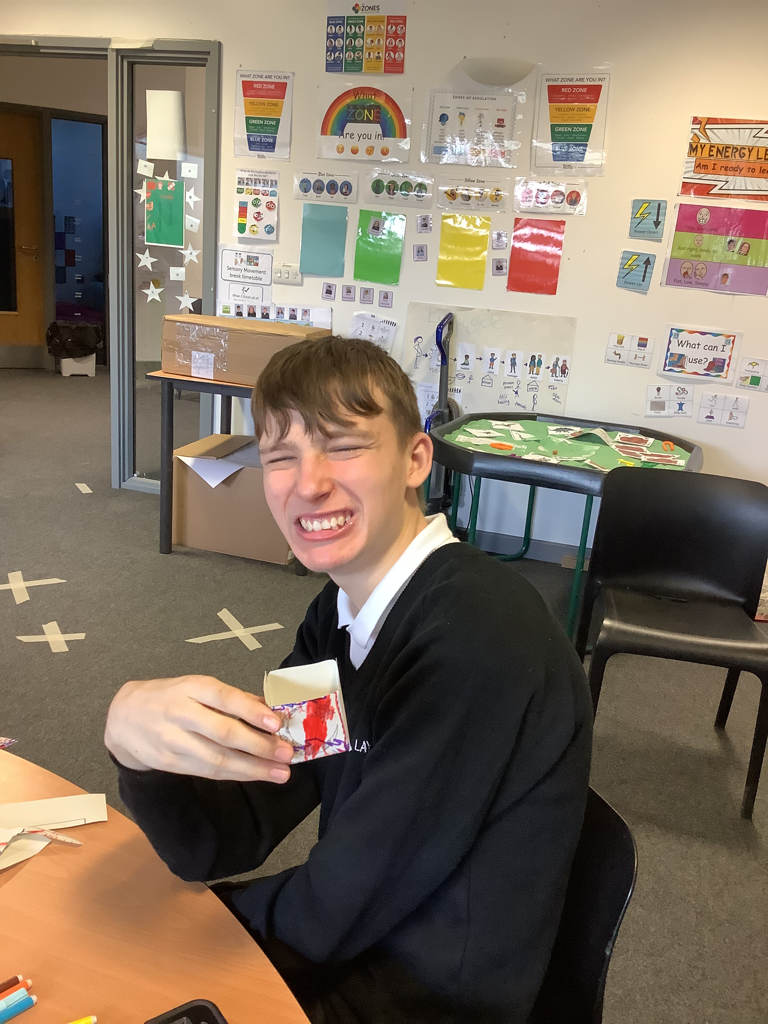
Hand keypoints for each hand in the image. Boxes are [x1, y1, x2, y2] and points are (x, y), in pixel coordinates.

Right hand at [104, 675, 293, 782]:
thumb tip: (271, 708)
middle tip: (287, 754)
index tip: (276, 723)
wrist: (124, 717)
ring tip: (279, 772)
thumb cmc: (170, 697)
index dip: (251, 711)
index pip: (225, 698)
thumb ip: (233, 697)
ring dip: (252, 768)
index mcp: (192, 688)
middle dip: (259, 746)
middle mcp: (182, 713)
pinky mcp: (171, 763)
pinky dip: (235, 774)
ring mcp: (174, 741)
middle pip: (224, 733)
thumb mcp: (197, 686)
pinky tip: (255, 774)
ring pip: (217, 759)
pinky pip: (208, 771)